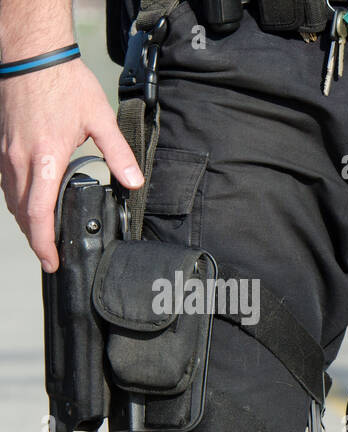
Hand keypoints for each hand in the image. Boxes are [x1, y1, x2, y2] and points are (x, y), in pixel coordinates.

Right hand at [0, 60, 141, 271]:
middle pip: (22, 213)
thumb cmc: (64, 83)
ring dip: (26, 220)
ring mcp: (6, 152)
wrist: (32, 55)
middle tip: (51, 256)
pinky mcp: (2, 144)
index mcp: (45, 159)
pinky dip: (19, 200)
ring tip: (43, 236)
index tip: (52, 261)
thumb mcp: (100, 119)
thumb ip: (119, 155)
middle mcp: (20, 159)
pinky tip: (31, 204)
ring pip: (11, 198)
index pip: (39, 213)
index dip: (43, 243)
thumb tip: (135, 183)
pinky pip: (7, 182)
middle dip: (35, 238)